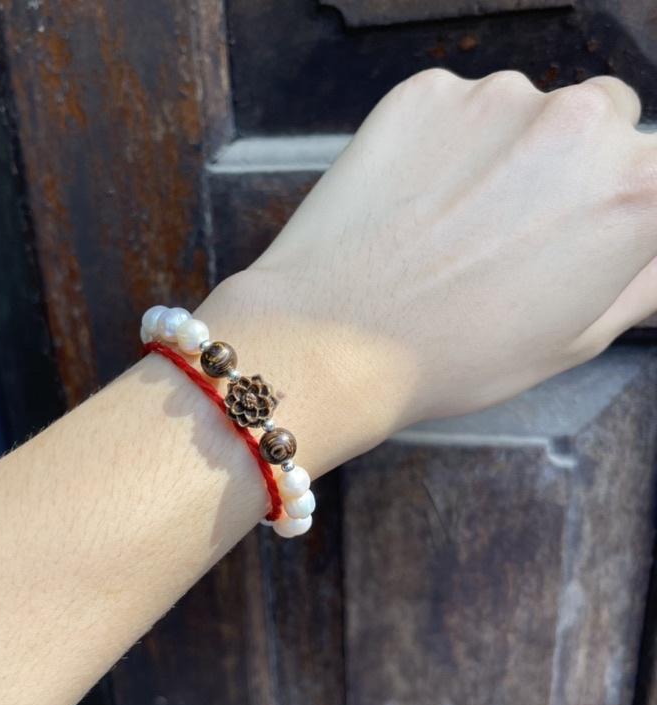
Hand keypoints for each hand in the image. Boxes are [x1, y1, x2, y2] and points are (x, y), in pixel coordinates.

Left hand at [200, 70, 656, 471]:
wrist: (332, 342)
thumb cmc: (452, 357)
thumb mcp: (574, 340)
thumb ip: (639, 280)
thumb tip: (651, 251)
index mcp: (636, 191)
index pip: (654, 173)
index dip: (619, 205)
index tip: (580, 232)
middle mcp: (579, 123)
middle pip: (604, 120)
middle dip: (572, 164)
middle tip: (512, 229)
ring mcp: (494, 98)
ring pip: (525, 108)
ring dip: (506, 148)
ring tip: (450, 223)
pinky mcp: (423, 93)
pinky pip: (454, 107)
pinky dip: (443, 141)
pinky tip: (412, 200)